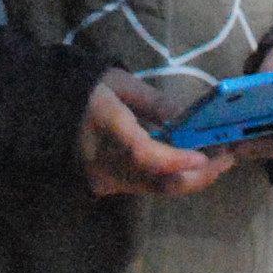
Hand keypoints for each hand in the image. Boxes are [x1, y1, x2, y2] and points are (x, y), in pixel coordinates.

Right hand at [78, 68, 227, 199]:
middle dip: (197, 175)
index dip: (176, 159)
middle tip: (226, 160)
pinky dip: (170, 178)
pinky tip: (189, 166)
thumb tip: (187, 120)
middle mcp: (105, 161)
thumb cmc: (86, 89)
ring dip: (188, 179)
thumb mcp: (120, 83)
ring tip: (216, 162)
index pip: (143, 153)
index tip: (204, 156)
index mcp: (106, 126)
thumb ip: (154, 103)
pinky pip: (144, 187)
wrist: (45, 111)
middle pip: (156, 180)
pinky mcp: (106, 186)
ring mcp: (104, 178)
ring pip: (154, 188)